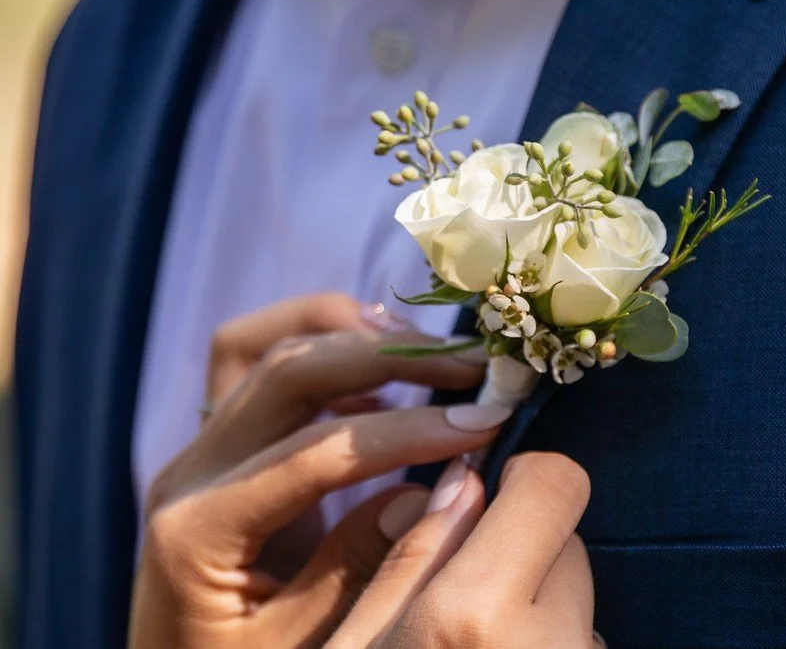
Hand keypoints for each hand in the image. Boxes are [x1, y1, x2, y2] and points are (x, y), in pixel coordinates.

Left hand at [130, 294, 496, 647]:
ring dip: (348, 333)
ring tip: (425, 349)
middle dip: (385, 355)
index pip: (317, 451)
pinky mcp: (218, 442)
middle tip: (465, 363)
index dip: (406, 430)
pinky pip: (257, 362)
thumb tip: (432, 488)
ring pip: (265, 345)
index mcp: (198, 529)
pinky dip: (323, 350)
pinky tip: (382, 379)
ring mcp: (199, 448)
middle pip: (288, 369)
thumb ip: (361, 568)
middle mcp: (189, 470)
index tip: (480, 421)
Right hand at [330, 453, 599, 648]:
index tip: (491, 493)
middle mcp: (556, 645)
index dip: (523, 475)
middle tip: (467, 603)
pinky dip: (553, 646)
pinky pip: (585, 642)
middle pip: (566, 541)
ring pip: (579, 600)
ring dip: (539, 610)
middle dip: (523, 553)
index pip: (553, 484)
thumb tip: (464, 477)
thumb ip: (412, 557)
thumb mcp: (356, 648)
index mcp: (477, 616)